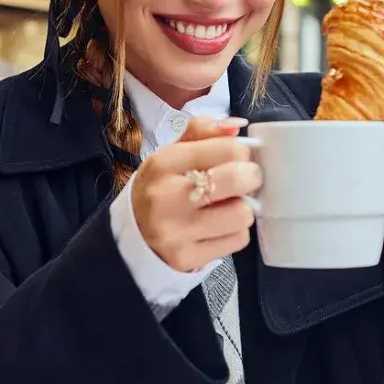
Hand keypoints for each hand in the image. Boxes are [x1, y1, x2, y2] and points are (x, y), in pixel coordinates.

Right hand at [130, 116, 261, 272]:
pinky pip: (237, 240)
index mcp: (163, 164)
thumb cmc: (161, 188)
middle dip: (251, 178)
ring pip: (242, 214)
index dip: (242, 153)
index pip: (228, 149)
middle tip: (245, 180)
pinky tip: (219, 227)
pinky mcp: (187, 258)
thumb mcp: (171, 154)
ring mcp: (176, 232)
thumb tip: (237, 126)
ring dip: (243, 209)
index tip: (238, 159)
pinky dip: (235, 232)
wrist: (132, 235)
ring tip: (228, 206)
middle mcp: (166, 197)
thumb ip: (202, 131)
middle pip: (238, 180)